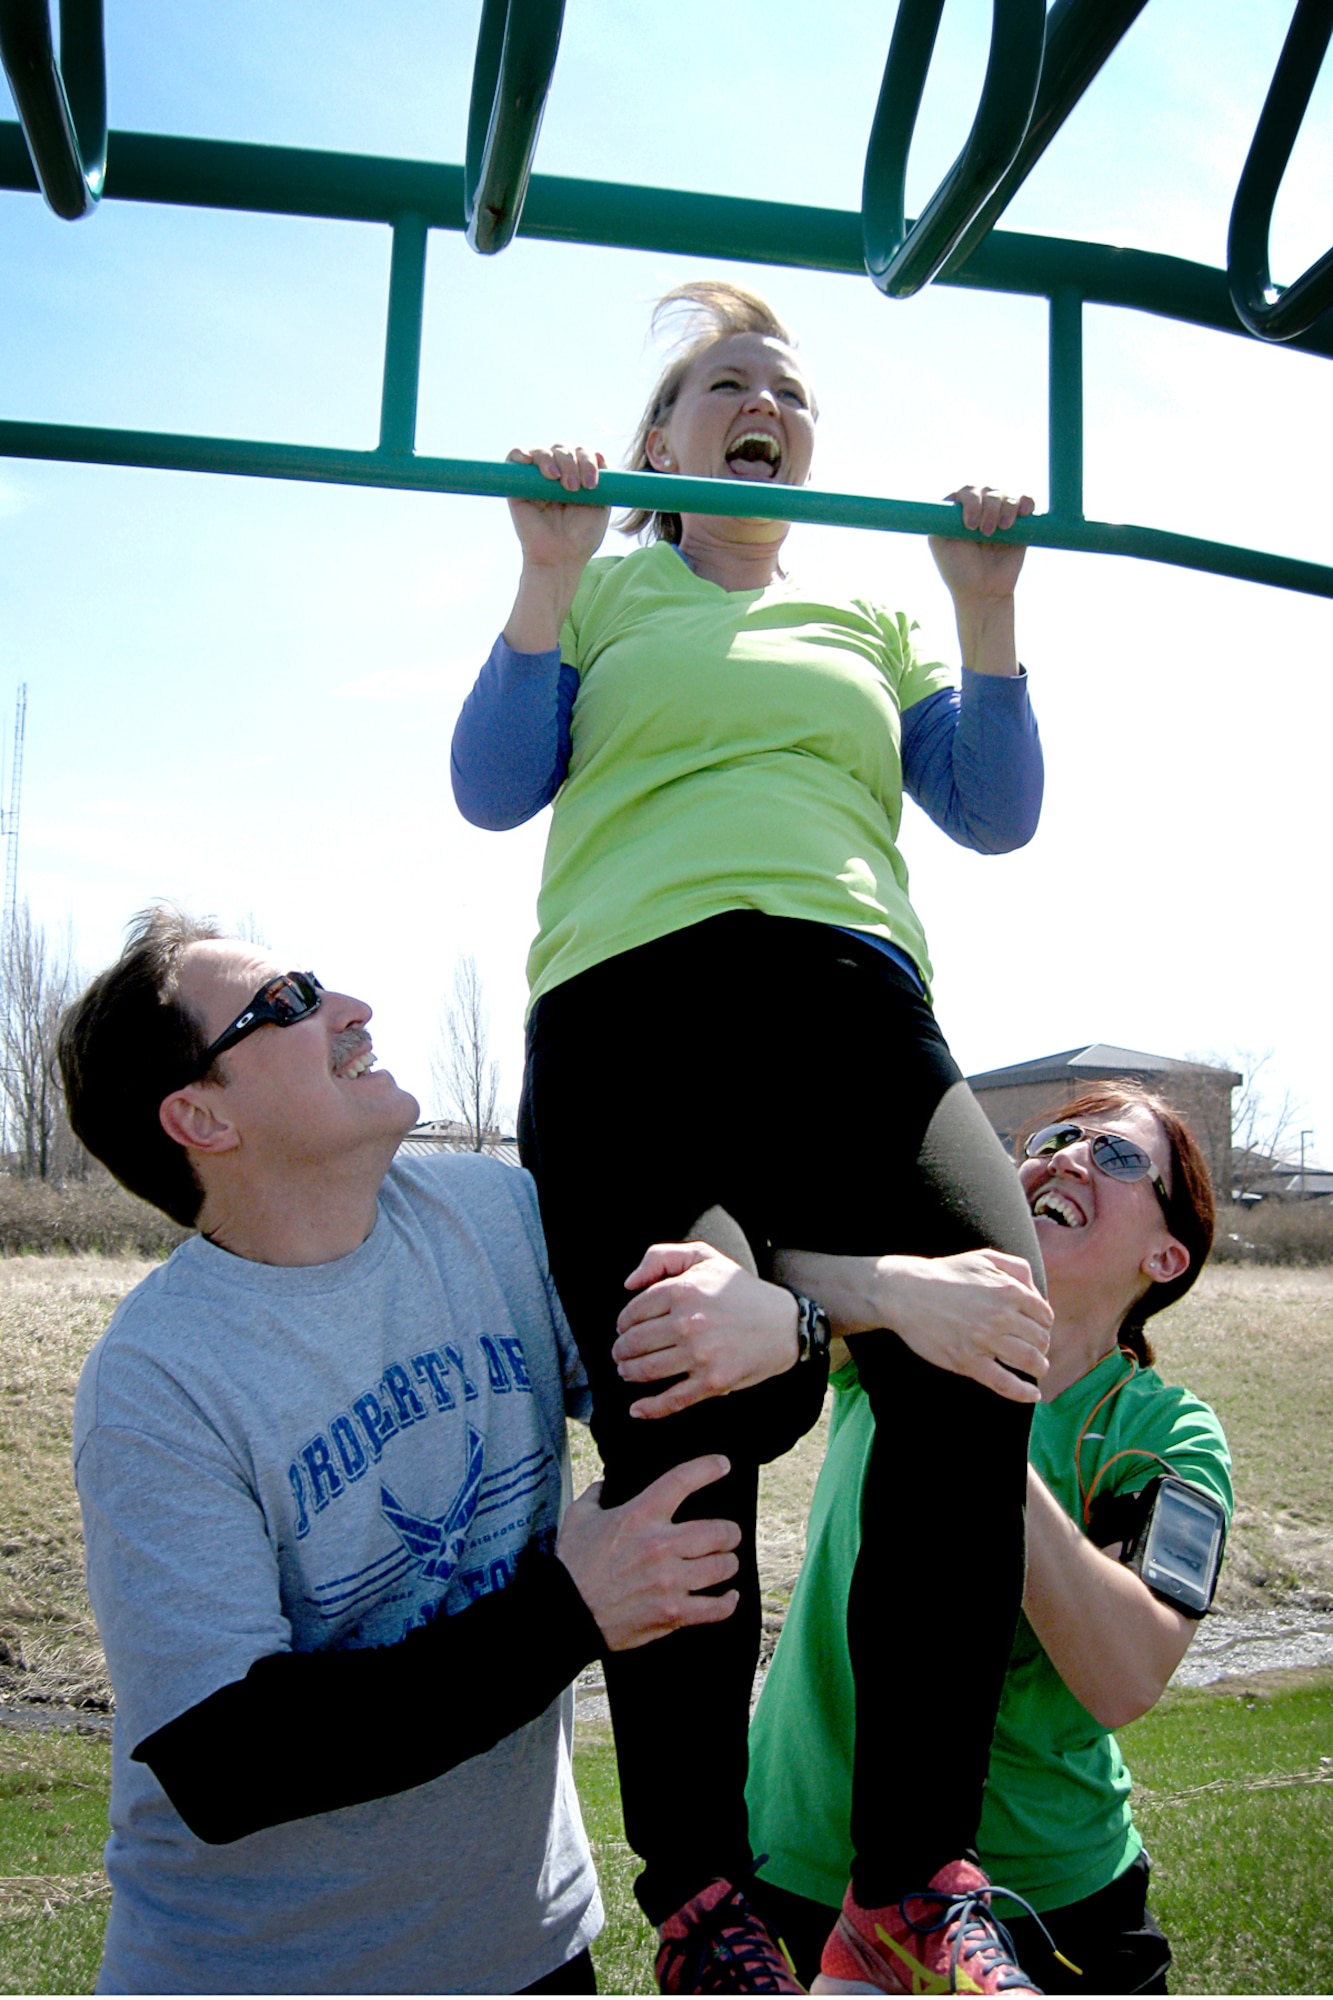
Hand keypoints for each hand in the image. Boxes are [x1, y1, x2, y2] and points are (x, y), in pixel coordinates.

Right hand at [506, 444, 609, 571]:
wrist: (561, 557)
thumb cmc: (582, 537)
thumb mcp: (601, 506)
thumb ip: (603, 480)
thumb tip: (597, 453)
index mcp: (576, 476)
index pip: (581, 453)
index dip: (587, 461)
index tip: (592, 484)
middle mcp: (556, 475)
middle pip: (562, 449)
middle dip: (571, 463)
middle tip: (574, 487)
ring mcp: (535, 480)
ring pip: (542, 451)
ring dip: (551, 460)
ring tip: (555, 478)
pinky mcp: (516, 487)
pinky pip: (513, 457)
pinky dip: (519, 453)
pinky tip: (528, 459)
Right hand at [555, 1454, 740, 1650]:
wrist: (565, 1613)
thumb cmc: (572, 1564)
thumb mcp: (579, 1517)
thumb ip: (597, 1494)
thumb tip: (607, 1483)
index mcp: (639, 1516)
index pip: (682, 1481)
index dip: (708, 1468)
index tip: (723, 1464)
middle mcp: (660, 1546)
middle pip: (718, 1531)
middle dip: (730, 1532)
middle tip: (730, 1534)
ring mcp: (669, 1582)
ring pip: (722, 1567)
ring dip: (729, 1563)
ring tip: (727, 1562)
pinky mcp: (673, 1613)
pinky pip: (715, 1608)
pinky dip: (727, 1602)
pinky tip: (728, 1596)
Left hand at [613, 1243, 799, 1418]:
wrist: (785, 1324)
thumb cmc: (741, 1290)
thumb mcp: (704, 1256)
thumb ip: (660, 1257)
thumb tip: (628, 1284)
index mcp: (683, 1290)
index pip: (633, 1311)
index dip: (623, 1323)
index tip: (623, 1329)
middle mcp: (688, 1322)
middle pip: (634, 1342)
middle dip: (621, 1350)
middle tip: (620, 1353)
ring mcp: (700, 1355)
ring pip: (646, 1370)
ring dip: (629, 1372)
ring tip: (626, 1371)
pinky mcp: (712, 1382)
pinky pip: (672, 1400)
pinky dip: (650, 1408)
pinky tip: (637, 1409)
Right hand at [872, 1249, 1051, 1402]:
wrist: (905, 1292)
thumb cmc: (945, 1274)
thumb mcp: (984, 1258)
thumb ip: (1017, 1268)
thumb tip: (1036, 1293)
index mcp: (1009, 1291)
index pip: (1044, 1316)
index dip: (1044, 1326)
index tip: (1036, 1331)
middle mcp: (1001, 1316)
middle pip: (1040, 1340)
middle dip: (1042, 1348)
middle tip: (1036, 1351)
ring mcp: (984, 1340)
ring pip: (1029, 1362)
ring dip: (1039, 1368)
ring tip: (1036, 1370)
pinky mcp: (967, 1361)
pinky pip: (1004, 1383)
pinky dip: (1023, 1392)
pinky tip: (1032, 1394)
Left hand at [929, 485, 1034, 660]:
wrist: (984, 593)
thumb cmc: (959, 571)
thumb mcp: (939, 543)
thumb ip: (938, 518)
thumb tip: (951, 496)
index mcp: (959, 513)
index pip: (966, 492)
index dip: (970, 501)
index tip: (969, 526)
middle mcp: (979, 510)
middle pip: (986, 490)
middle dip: (987, 507)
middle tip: (986, 532)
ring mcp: (999, 515)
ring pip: (1005, 494)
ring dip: (1005, 508)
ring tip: (1002, 529)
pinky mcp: (1020, 523)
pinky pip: (1025, 500)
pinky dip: (1025, 502)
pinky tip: (1023, 512)